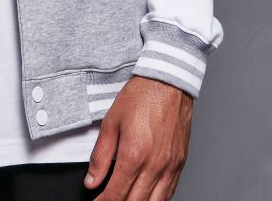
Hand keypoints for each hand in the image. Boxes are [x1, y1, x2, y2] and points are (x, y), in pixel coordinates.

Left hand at [83, 76, 192, 199]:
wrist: (167, 82)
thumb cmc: (141, 97)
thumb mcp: (110, 122)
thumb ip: (100, 156)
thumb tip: (91, 181)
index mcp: (134, 155)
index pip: (116, 195)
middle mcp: (154, 165)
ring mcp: (170, 167)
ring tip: (125, 200)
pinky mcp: (180, 164)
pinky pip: (170, 192)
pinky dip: (156, 200)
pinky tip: (146, 196)